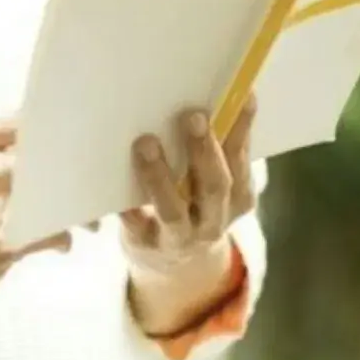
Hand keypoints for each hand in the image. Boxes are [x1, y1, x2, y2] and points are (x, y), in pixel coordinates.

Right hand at [0, 120, 71, 306]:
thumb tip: (46, 134)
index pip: (20, 125)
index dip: (52, 134)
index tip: (74, 142)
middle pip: (40, 161)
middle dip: (69, 172)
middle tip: (91, 182)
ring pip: (49, 198)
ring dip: (74, 210)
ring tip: (87, 218)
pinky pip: (47, 234)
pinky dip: (61, 237)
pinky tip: (62, 240)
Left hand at [121, 94, 257, 276]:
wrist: (176, 267)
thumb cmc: (194, 203)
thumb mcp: (213, 180)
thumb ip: (214, 146)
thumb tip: (214, 92)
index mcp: (237, 197)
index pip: (241, 160)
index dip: (243, 128)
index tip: (242, 93)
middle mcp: (213, 220)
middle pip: (214, 187)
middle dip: (204, 151)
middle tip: (193, 116)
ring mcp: (180, 237)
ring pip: (172, 210)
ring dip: (160, 176)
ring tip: (146, 142)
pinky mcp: (146, 244)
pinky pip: (135, 226)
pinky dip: (128, 209)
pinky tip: (116, 188)